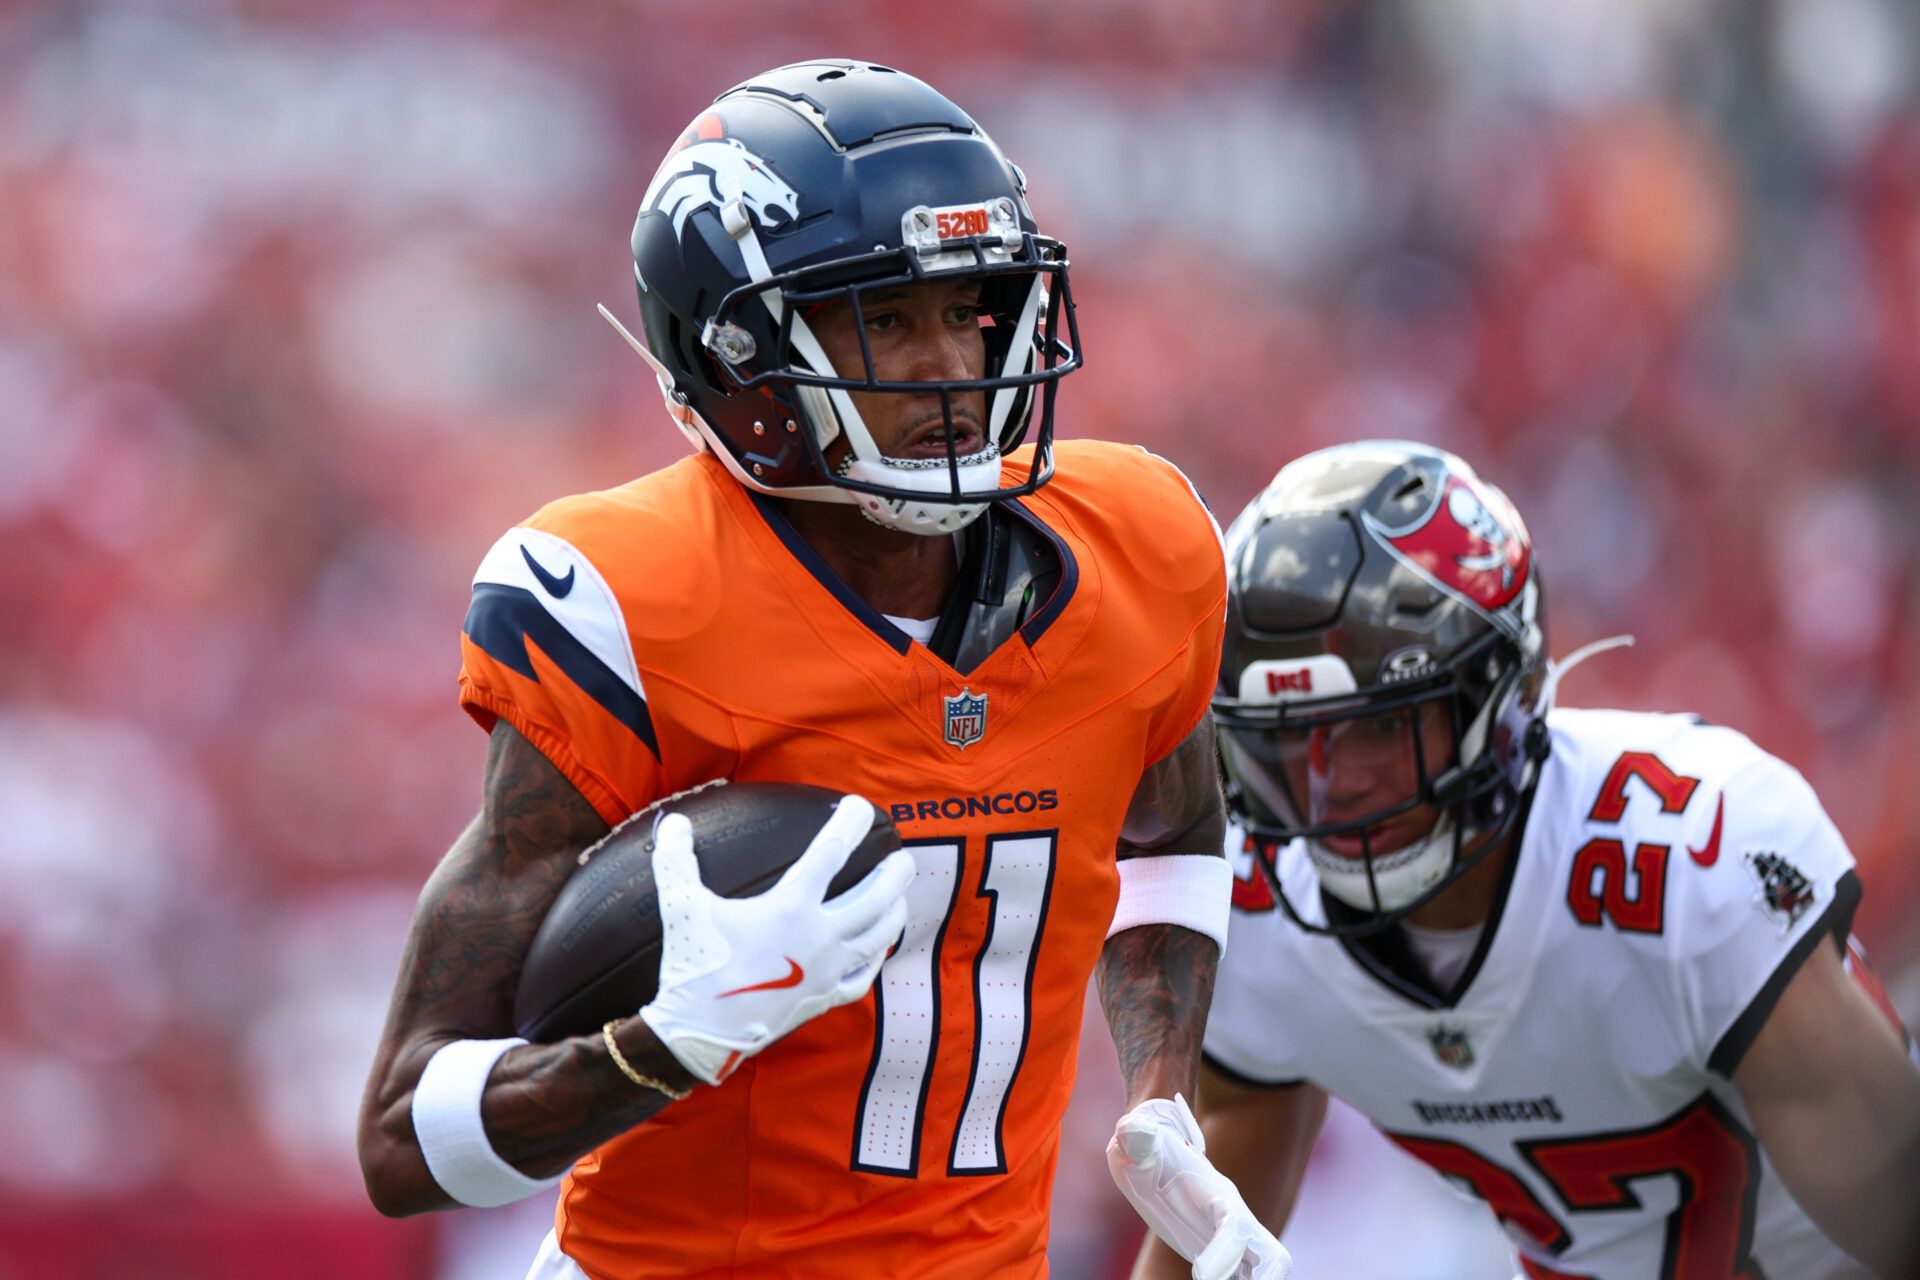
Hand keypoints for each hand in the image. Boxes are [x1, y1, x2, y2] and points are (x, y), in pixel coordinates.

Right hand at [638, 796, 913, 1084]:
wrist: (701, 1033)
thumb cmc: (694, 964)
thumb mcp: (681, 907)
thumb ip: (677, 860)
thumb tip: (674, 822)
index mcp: (790, 907)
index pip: (831, 852)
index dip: (850, 823)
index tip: (862, 807)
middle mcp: (819, 936)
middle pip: (874, 896)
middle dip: (894, 873)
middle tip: (904, 856)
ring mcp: (827, 970)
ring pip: (878, 936)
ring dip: (894, 912)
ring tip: (900, 895)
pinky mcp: (824, 999)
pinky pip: (862, 977)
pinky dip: (876, 959)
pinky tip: (879, 949)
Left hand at [1109, 1094, 1292, 1279]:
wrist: (1159, 1151)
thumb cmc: (1148, 1147)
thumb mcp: (1138, 1140)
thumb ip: (1136, 1137)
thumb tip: (1131, 1131)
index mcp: (1217, 1194)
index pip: (1236, 1226)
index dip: (1225, 1252)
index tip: (1200, 1275)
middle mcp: (1234, 1220)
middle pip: (1274, 1256)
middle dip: (1266, 1279)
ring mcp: (1232, 1239)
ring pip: (1263, 1272)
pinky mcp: (1222, 1254)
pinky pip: (1241, 1277)